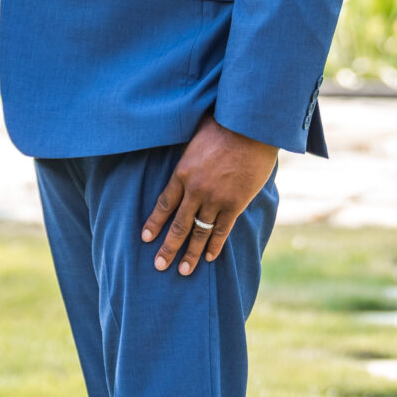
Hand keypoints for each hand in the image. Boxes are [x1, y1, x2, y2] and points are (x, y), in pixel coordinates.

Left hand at [143, 113, 278, 273]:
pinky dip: (215, 245)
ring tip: (183, 271)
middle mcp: (195, 190)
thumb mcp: (194, 136)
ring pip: (199, 232)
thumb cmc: (223, 125)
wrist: (250, 129)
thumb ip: (187, 153)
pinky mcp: (235, 204)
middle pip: (178, 224)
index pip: (164, 204)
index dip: (154, 222)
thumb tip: (181, 151)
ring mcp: (216, 199)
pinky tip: (209, 258)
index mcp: (182, 173)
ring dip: (190, 253)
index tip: (145, 238)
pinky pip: (222, 230)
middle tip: (159, 265)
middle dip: (168, 247)